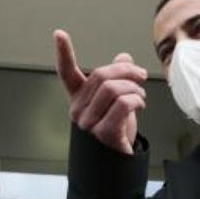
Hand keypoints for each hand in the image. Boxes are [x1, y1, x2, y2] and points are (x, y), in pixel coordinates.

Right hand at [54, 29, 146, 154]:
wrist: (117, 164)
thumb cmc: (116, 131)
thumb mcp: (118, 101)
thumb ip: (118, 78)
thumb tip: (123, 56)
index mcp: (79, 99)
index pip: (67, 73)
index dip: (63, 53)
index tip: (59, 34)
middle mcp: (78, 110)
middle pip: (101, 76)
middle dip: (126, 71)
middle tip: (141, 76)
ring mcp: (88, 123)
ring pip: (113, 89)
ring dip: (134, 88)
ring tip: (140, 96)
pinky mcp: (103, 132)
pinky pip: (123, 104)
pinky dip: (137, 100)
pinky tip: (140, 105)